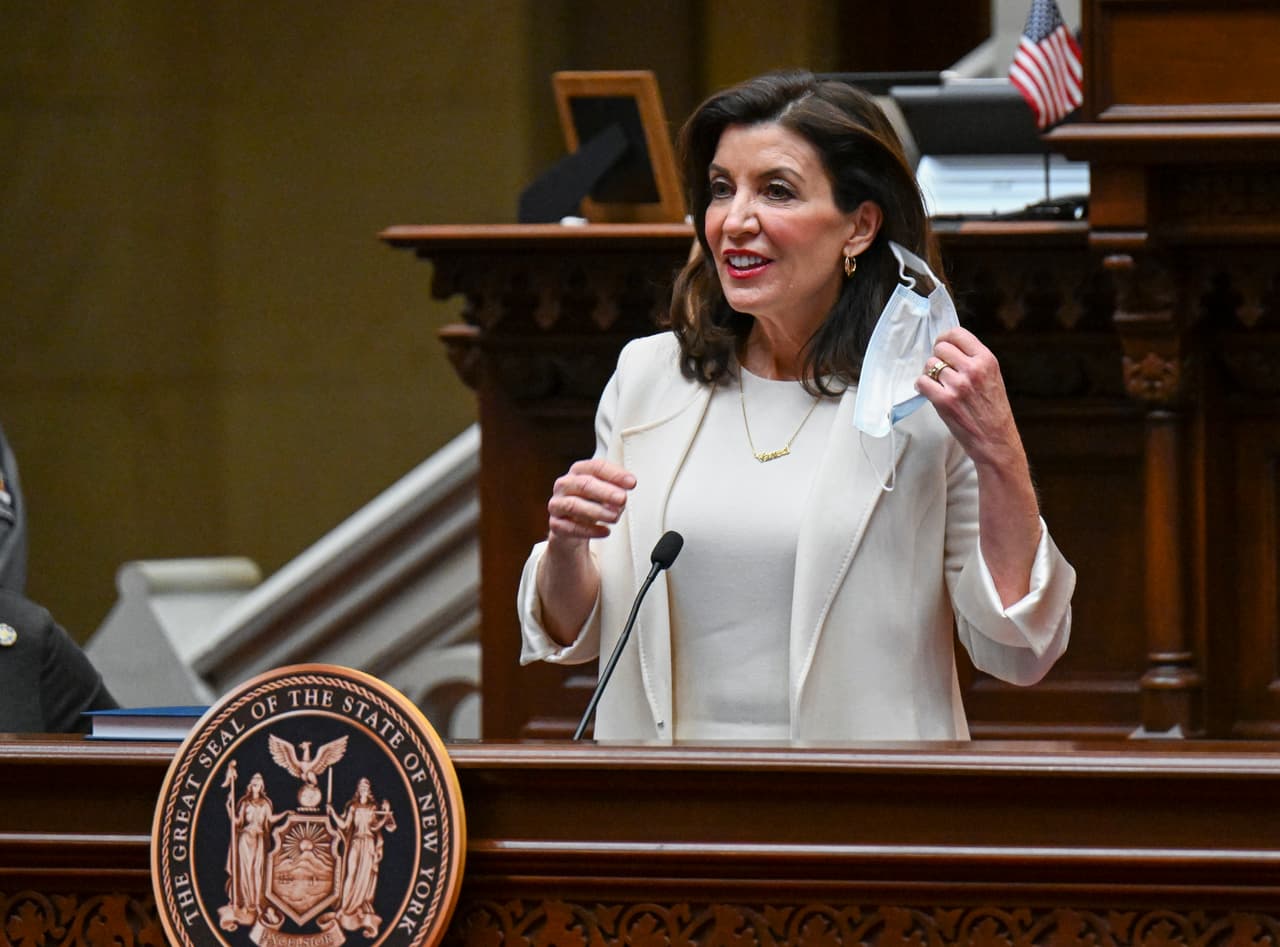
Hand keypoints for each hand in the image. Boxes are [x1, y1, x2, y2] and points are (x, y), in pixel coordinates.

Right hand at [547, 458, 636, 543]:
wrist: (571, 525)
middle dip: (605, 492)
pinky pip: (570, 528)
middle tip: (622, 498)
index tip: (631, 482)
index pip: (596, 467)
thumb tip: (623, 496)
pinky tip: (605, 532)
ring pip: (574, 505)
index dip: (614, 474)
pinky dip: (590, 531)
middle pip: (583, 484)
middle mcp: (565, 485)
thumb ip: (616, 491)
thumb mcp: (605, 493)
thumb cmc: (589, 503)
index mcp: (579, 471)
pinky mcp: (555, 524)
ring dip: (597, 511)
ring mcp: (557, 504)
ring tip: (614, 517)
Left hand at [916, 327, 1021, 468]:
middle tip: (940, 370)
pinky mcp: (944, 400)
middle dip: (937, 357)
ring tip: (938, 385)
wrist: (995, 440)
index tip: (942, 346)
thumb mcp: (992, 377)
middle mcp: (973, 369)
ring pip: (930, 365)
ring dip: (930, 374)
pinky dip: (922, 386)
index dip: (945, 338)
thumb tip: (949, 347)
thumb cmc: (993, 411)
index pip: (958, 334)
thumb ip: (974, 360)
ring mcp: (958, 385)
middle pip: (940, 348)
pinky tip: (929, 392)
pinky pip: (922, 382)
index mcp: (986, 360)